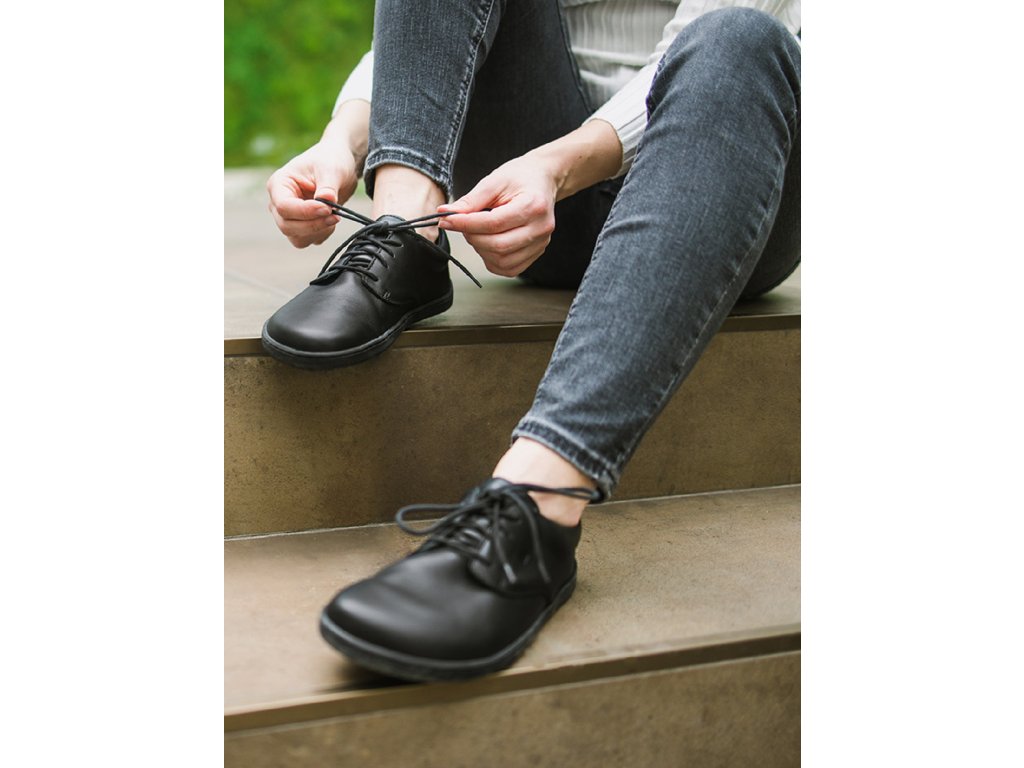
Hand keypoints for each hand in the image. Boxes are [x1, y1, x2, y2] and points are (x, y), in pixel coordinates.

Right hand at [267, 139, 357, 248]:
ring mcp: (289, 216)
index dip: (305, 212)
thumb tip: (327, 200)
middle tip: (336, 215)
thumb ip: (328, 186)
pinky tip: (331, 219)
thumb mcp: (331, 169)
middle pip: (287, 226)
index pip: (284, 207)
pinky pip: (308, 240)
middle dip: (313, 225)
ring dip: (318, 232)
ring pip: (297, 237)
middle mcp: (278, 202)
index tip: (327, 208)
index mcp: (279, 184)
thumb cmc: (330, 160)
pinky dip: (322, 234)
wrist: (339, 166)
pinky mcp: (301, 226)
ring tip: (335, 215)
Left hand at [438, 155, 557, 276]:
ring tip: (477, 232)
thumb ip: (471, 201)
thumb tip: (446, 214)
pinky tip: (488, 245)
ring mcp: (541, 243)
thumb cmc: (520, 177)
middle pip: (498, 245)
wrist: (542, 180)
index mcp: (533, 205)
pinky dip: (493, 260)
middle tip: (462, 225)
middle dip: (472, 237)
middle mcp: (541, 228)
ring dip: (481, 250)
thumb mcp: (494, 181)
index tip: (447, 220)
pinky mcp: (537, 253)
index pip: (494, 223)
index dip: (466, 224)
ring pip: (503, 261)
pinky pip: (510, 268)